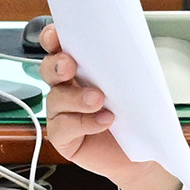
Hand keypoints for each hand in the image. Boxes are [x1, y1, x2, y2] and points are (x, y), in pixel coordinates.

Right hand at [34, 22, 182, 189]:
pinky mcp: (64, 137)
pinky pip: (64, 127)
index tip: (56, 34)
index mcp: (80, 70)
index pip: (59, 48)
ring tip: (98, 100)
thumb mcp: (135, 87)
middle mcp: (66, 89)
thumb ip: (125, 68)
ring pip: (56, 98)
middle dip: (56, 64)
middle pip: (48, 70)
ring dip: (76, 97)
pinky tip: (104, 121)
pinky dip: (85, 122)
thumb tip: (130, 49)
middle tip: (69, 65)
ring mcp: (62, 113)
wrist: (142, 155)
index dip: (52, 39)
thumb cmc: (135, 118)